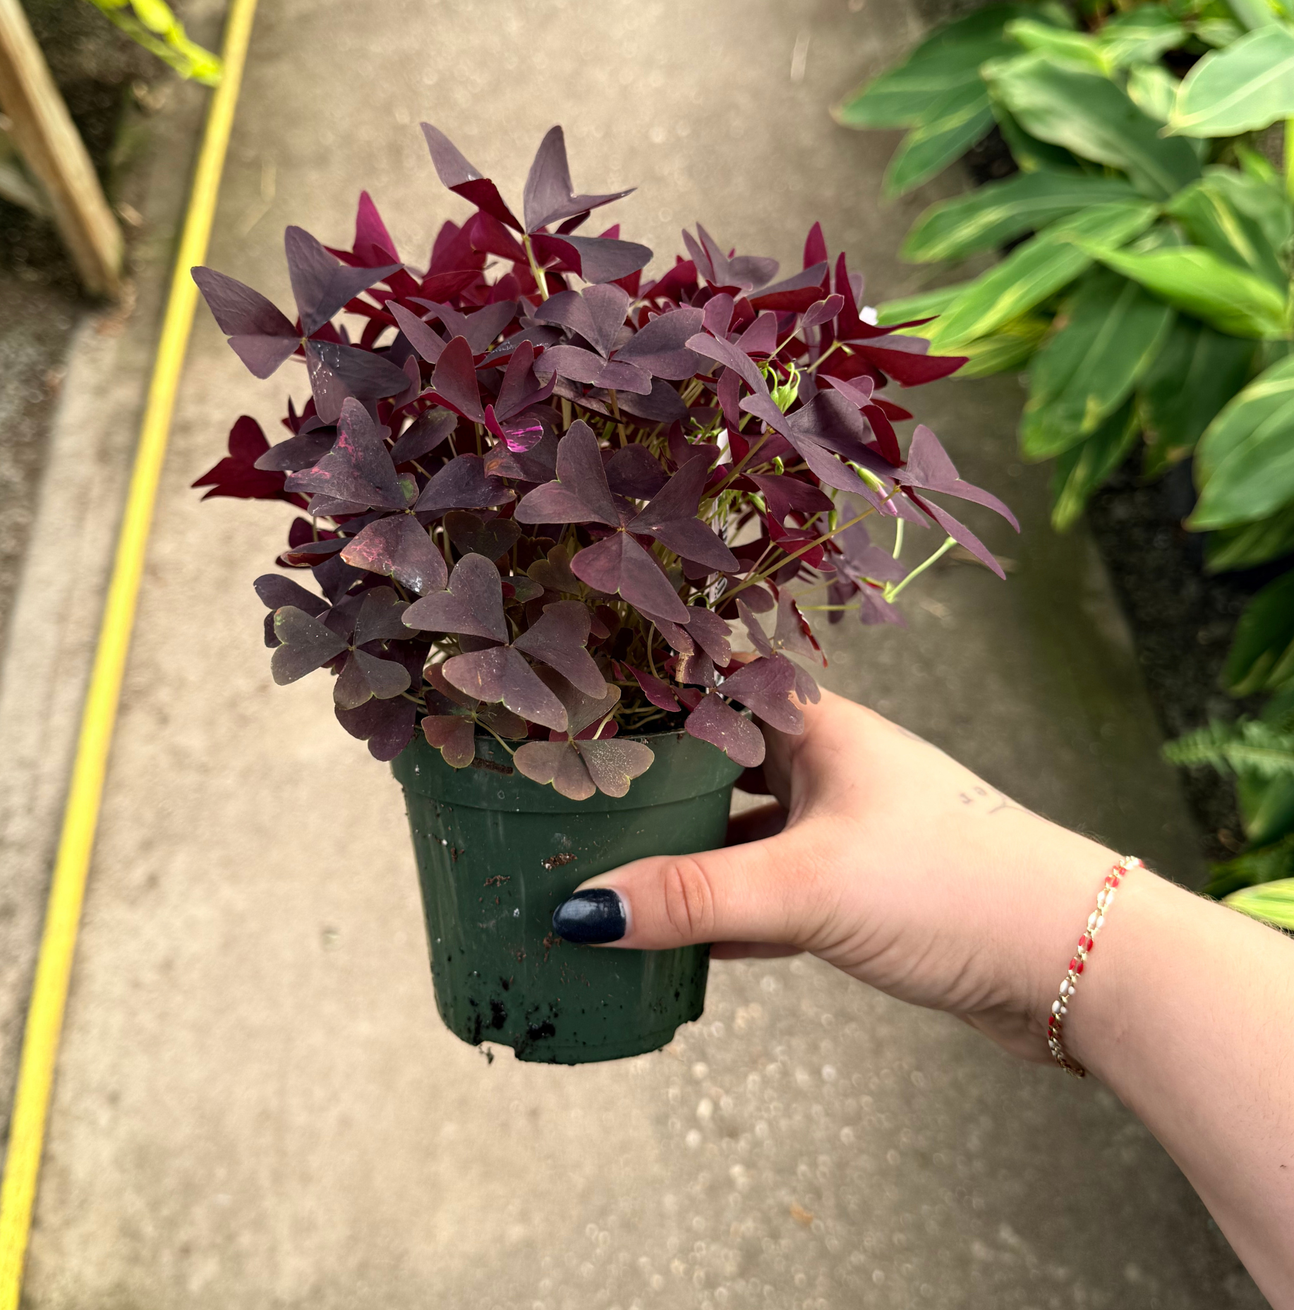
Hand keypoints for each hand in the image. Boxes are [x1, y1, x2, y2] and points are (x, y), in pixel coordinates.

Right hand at [554, 689, 1121, 1063]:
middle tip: (569, 794)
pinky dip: (721, 910)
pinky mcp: (856, 891)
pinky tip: (673, 935)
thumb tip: (583, 909)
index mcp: (816, 726)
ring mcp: (842, 828)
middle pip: (715, 760)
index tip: (571, 703)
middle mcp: (826, 765)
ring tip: (603, 866)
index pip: (711, 684)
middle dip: (649, 781)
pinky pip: (764, 890)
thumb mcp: (807, 885)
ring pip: (738, 830)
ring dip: (682, 853)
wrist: (1076, 959)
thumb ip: (694, 897)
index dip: (644, 688)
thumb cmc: (953, 882)